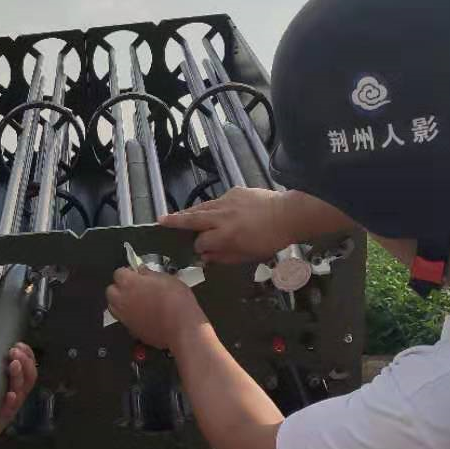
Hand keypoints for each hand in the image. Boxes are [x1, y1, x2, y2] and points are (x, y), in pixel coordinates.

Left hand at [0, 341, 37, 435]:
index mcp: (11, 381)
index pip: (27, 366)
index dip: (27, 355)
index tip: (19, 345)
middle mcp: (15, 392)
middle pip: (29, 376)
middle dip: (25, 361)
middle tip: (14, 352)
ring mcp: (11, 405)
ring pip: (23, 389)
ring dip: (20, 375)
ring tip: (14, 364)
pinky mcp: (4, 416)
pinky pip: (11, 408)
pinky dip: (12, 400)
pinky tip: (10, 394)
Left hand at [105, 266, 208, 350]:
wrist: (181, 328)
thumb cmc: (176, 300)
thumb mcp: (167, 279)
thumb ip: (150, 274)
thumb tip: (142, 271)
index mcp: (129, 283)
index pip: (118, 272)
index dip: (129, 272)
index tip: (138, 274)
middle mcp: (121, 300)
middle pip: (111, 290)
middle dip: (120, 287)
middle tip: (136, 288)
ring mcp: (124, 316)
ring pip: (113, 306)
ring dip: (121, 302)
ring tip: (137, 302)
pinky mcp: (130, 330)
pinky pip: (124, 319)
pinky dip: (129, 316)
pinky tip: (143, 315)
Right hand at [159, 187, 288, 263]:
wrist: (289, 214)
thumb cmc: (270, 240)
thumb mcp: (247, 256)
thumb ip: (223, 256)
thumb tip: (205, 256)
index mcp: (224, 235)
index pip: (200, 242)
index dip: (198, 248)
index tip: (200, 252)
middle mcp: (221, 216)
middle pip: (192, 218)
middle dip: (175, 221)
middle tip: (160, 221)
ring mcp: (227, 201)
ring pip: (202, 207)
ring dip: (188, 212)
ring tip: (177, 215)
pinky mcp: (235, 192)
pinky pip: (217, 200)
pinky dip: (211, 207)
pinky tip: (212, 211)